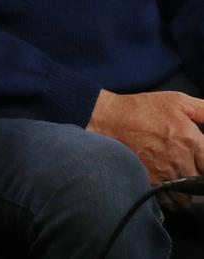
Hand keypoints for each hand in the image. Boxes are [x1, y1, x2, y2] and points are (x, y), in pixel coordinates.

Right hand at [87, 90, 203, 207]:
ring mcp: (165, 175)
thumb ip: (203, 109)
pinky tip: (168, 185)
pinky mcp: (151, 185)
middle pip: (202, 184)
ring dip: (187, 191)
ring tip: (179, 178)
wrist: (109, 120)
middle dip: (198, 177)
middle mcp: (180, 161)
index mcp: (190, 139)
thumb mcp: (176, 100)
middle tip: (191, 167)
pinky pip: (171, 203)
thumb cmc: (142, 109)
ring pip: (188, 198)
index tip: (201, 161)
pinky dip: (172, 198)